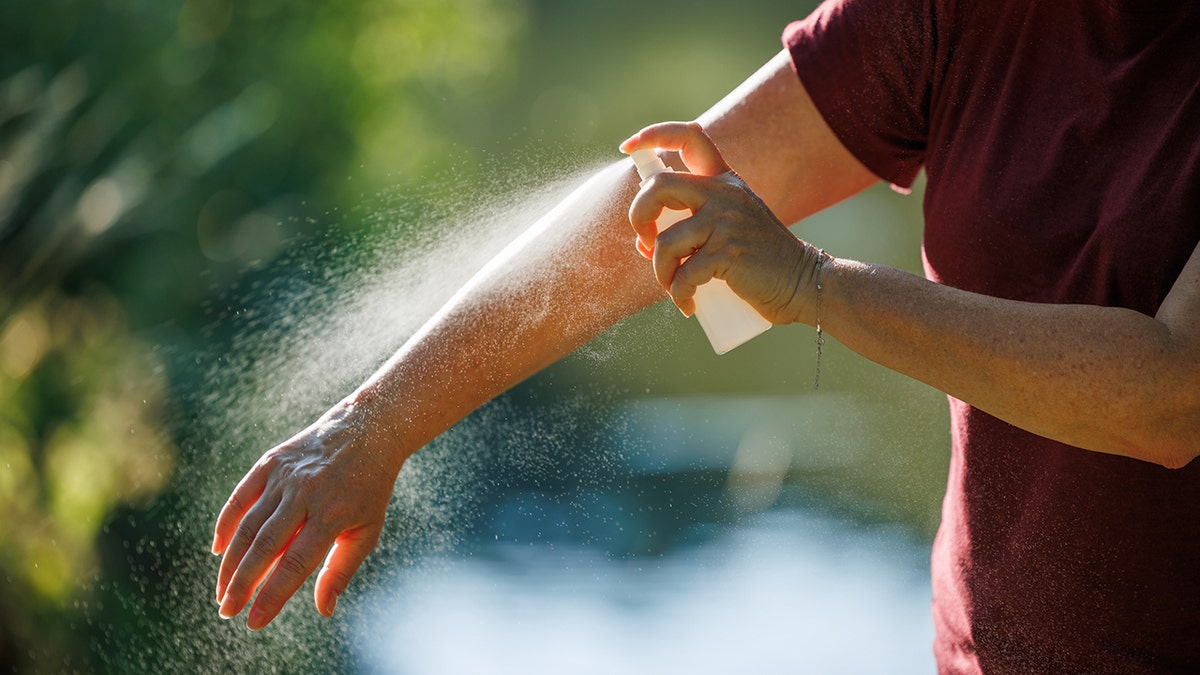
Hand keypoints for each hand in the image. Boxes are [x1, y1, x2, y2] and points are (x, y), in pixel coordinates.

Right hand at [212, 398, 404, 628]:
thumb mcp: (367, 530)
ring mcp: (285, 476)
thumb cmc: (369, 489)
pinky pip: (240, 497)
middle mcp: (305, 494)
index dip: (272, 595)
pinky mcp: (271, 462)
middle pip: (265, 546)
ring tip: (222, 591)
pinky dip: (225, 523)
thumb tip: (324, 610)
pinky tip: (218, 550)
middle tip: (227, 611)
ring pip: (248, 525)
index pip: (295, 564)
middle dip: (242, 584)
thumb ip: (341, 570)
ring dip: (230, 562)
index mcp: (332, 514)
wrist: (366, 431)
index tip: (253, 622)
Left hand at [619, 121, 819, 323]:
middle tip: (645, 241)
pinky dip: (678, 295)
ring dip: (661, 272)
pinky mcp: (729, 252)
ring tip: (675, 289)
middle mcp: (725, 192)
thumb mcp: (729, 225)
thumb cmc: (759, 260)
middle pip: (659, 186)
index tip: (628, 147)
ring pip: (665, 242)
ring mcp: (727, 221)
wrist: (803, 282)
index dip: (653, 134)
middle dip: (638, 216)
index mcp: (724, 180)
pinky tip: (687, 305)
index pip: (690, 136)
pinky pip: (684, 275)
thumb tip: (643, 239)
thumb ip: (692, 222)